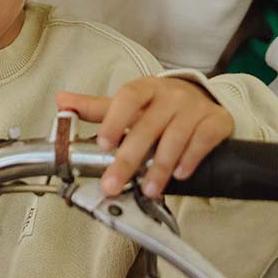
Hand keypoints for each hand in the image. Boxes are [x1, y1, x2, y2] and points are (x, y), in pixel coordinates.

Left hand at [57, 77, 232, 197]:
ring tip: (148, 189)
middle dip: (129, 159)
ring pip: (175, 137)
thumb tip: (61, 103)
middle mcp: (170, 95)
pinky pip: (203, 141)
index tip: (102, 144)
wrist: (201, 99)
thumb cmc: (157, 105)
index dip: (114, 119)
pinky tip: (180, 174)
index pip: (128, 97)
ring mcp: (194, 108)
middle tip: (113, 184)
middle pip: (147, 126)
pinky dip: (190, 159)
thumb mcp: (129, 104)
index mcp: (145, 88)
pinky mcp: (216, 121)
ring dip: (160, 167)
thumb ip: (96, 108)